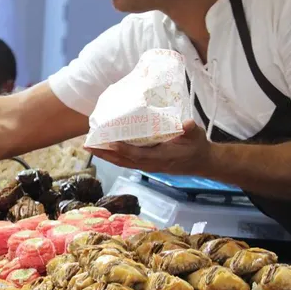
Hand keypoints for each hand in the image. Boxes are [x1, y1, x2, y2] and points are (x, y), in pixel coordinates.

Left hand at [86, 120, 211, 173]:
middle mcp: (151, 164)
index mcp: (161, 158)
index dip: (124, 151)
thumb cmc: (197, 146)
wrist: (202, 161)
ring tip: (90, 146)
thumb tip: (187, 123)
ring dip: (106, 156)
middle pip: (124, 161)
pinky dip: (114, 156)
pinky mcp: (147, 164)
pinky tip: (105, 149)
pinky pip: (127, 161)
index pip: (138, 156)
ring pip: (123, 163)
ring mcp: (148, 166)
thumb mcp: (196, 135)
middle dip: (106, 154)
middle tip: (88, 145)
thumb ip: (190, 130)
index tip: (111, 143)